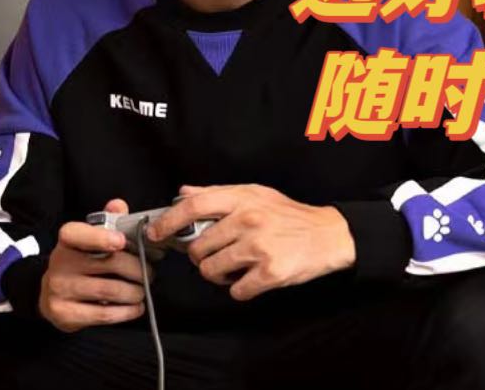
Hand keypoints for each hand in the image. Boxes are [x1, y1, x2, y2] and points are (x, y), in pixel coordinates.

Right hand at [39, 198, 147, 332]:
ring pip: (111, 290)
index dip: (100, 237)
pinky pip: (104, 314)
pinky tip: (135, 307)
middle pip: (111, 264)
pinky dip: (127, 311)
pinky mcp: (64, 314)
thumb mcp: (90, 239)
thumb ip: (108, 221)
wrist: (52, 293)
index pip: (78, 234)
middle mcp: (60, 263)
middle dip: (139, 270)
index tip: (121, 241)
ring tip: (142, 291)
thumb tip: (119, 205)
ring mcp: (60, 289)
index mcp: (68, 241)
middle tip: (149, 274)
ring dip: (136, 292)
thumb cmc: (81, 262)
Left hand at [148, 184, 355, 300]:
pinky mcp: (270, 272)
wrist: (329, 235)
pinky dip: (240, 289)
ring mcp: (259, 247)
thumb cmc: (289, 215)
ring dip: (219, 275)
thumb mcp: (256, 194)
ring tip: (237, 267)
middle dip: (201, 257)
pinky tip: (253, 278)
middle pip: (198, 248)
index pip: (193, 207)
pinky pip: (235, 291)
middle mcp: (249, 220)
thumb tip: (183, 193)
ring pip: (211, 271)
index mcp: (243, 199)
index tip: (155, 233)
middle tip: (219, 254)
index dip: (168, 221)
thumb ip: (218, 193)